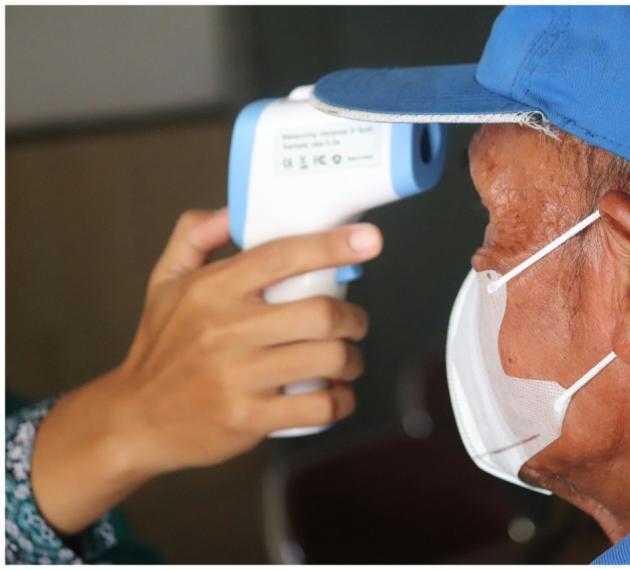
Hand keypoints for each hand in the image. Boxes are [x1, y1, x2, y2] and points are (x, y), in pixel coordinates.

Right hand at [31, 208, 382, 533]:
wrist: (135, 420)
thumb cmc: (161, 347)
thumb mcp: (165, 282)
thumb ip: (195, 236)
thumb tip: (233, 211)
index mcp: (212, 290)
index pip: (283, 256)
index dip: (333, 246)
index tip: (369, 240)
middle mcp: (226, 330)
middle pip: (321, 313)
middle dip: (353, 318)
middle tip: (353, 323)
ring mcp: (238, 377)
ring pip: (328, 358)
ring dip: (351, 359)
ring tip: (345, 360)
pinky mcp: (248, 418)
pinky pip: (319, 407)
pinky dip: (341, 400)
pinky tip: (335, 394)